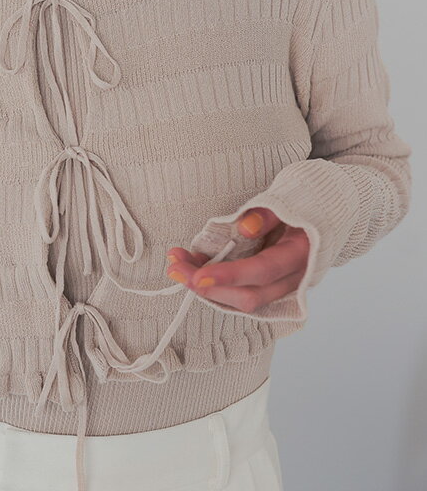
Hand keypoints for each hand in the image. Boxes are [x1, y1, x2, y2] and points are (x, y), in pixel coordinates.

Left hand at [165, 207, 310, 314]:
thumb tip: (244, 228)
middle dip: (207, 286)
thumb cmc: (304, 205)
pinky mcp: (271, 288)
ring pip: (242, 301)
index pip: (262, 271)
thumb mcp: (290, 199)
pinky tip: (194, 270)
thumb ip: (268, 214)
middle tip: (174, 266)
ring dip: (207, 288)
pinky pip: (242, 297)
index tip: (198, 275)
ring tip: (178, 265)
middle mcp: (293, 279)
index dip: (229, 276)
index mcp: (300, 254)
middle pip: (248, 295)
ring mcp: (283, 288)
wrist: (328, 216)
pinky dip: (217, 288)